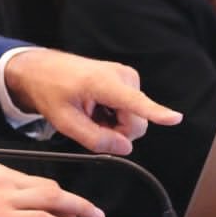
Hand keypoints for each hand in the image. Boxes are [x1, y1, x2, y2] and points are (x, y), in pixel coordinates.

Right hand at [0, 162, 103, 216]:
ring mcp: (5, 201)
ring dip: (76, 211)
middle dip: (74, 200)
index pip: (36, 181)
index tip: (68, 203)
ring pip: (53, 200)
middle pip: (50, 188)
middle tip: (91, 210)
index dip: (58, 195)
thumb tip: (25, 214)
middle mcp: (1, 182)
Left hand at [4, 48, 181, 154]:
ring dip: (114, 124)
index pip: (133, 101)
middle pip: (136, 122)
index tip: (174, 118)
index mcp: (100, 82)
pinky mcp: (127, 80)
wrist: (41, 69)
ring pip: (135, 118)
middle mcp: (119, 76)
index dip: (156, 112)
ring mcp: (126, 76)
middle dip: (117, 131)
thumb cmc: (49, 89)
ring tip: (91, 113)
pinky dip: (115, 115)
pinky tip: (97, 108)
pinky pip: (132, 110)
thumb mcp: (64, 121)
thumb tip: (125, 147)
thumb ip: (94, 138)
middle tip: (91, 123)